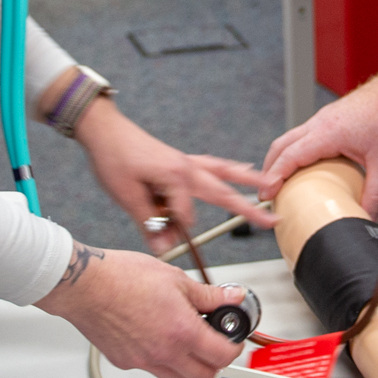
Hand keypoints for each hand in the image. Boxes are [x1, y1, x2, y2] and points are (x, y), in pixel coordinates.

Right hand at [36, 243, 245, 377]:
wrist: (85, 285)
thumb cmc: (122, 277)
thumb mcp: (176, 279)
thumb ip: (208, 294)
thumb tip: (232, 297)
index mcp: (182, 332)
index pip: (223, 356)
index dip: (234, 347)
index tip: (232, 338)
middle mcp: (164, 353)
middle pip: (204, 376)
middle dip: (214, 362)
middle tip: (212, 343)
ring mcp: (143, 361)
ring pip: (177, 377)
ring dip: (187, 365)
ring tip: (183, 340)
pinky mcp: (125, 362)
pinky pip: (150, 369)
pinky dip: (159, 359)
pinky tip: (155, 337)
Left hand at [75, 100, 271, 249]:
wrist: (105, 131)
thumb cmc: (113, 158)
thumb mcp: (127, 196)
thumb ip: (149, 222)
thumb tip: (164, 245)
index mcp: (175, 175)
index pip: (185, 216)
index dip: (172, 229)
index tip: (158, 236)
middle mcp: (187, 167)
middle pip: (225, 191)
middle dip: (249, 208)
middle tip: (272, 221)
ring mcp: (187, 162)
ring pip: (225, 173)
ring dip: (248, 181)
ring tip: (269, 187)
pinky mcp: (182, 161)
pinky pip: (214, 165)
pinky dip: (231, 169)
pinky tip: (243, 168)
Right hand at [259, 79, 377, 215]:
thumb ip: (376, 194)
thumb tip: (368, 219)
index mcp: (327, 133)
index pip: (290, 156)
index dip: (274, 178)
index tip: (265, 195)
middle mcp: (319, 123)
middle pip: (281, 146)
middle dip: (269, 170)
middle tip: (267, 193)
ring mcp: (323, 118)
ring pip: (290, 139)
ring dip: (281, 160)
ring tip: (280, 183)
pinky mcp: (329, 118)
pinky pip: (303, 136)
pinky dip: (295, 152)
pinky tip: (304, 166)